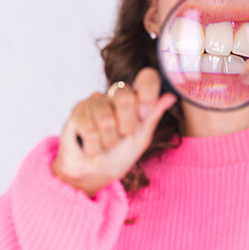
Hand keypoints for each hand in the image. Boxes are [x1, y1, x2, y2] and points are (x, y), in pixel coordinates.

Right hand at [52, 67, 176, 195]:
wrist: (95, 173)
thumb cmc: (119, 155)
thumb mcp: (142, 138)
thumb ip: (153, 115)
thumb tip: (171, 96)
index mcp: (135, 97)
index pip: (147, 77)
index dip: (148, 92)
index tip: (144, 114)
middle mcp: (114, 94)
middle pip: (125, 97)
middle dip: (125, 125)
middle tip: (121, 136)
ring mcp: (95, 101)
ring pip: (105, 117)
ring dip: (107, 140)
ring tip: (104, 144)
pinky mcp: (77, 111)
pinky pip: (88, 128)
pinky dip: (93, 145)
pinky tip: (91, 146)